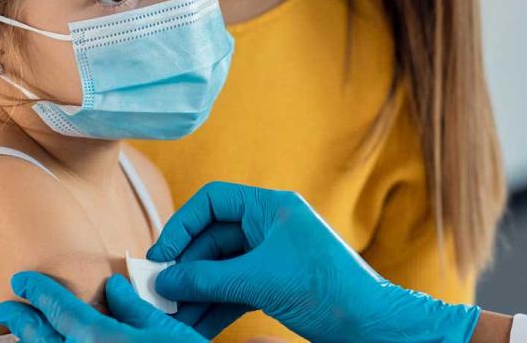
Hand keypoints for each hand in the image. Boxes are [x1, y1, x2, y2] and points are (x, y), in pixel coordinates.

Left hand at [0, 271, 206, 342]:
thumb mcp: (165, 330)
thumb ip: (135, 308)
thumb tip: (115, 287)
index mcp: (101, 339)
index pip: (61, 309)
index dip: (39, 292)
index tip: (22, 281)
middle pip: (43, 338)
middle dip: (23, 321)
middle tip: (7, 306)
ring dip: (33, 340)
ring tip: (24, 329)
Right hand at [148, 182, 480, 342]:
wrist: (369, 321)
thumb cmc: (323, 287)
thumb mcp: (259, 280)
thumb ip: (208, 278)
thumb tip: (164, 278)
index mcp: (272, 207)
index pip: (214, 200)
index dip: (182, 225)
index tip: (160, 256)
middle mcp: (270, 226)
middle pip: (213, 238)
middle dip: (186, 267)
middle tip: (158, 293)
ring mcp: (272, 255)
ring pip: (222, 268)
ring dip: (196, 291)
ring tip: (170, 316)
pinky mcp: (275, 282)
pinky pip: (235, 289)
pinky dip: (214, 306)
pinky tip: (194, 325)